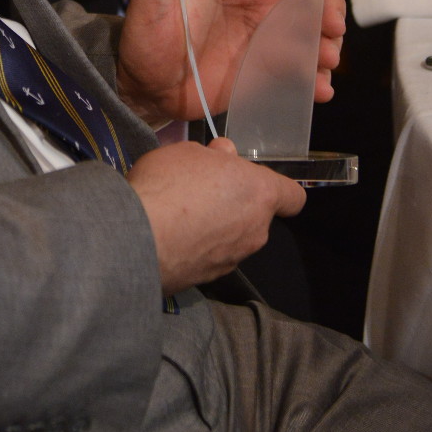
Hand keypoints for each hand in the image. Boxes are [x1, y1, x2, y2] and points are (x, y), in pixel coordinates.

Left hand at [116, 0, 355, 123]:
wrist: (144, 85)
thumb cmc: (145, 34)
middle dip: (331, 1)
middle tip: (332, 26)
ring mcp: (264, 32)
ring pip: (313, 28)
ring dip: (328, 42)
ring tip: (325, 61)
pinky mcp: (265, 67)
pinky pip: (301, 67)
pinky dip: (316, 77)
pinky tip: (318, 89)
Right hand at [126, 136, 304, 291]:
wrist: (137, 237)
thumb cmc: (169, 183)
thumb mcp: (188, 152)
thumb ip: (214, 156)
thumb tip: (224, 156)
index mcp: (259, 194)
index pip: (293, 197)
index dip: (275, 189)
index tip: (248, 182)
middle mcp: (256, 231)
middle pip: (256, 216)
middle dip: (233, 204)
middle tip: (198, 190)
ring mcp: (233, 259)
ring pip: (233, 238)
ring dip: (214, 228)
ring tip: (177, 216)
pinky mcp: (208, 280)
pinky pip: (209, 257)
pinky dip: (195, 248)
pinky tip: (168, 238)